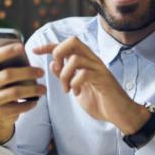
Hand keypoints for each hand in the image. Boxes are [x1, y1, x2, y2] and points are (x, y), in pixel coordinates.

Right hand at [0, 43, 45, 143]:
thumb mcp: (2, 73)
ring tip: (43, 89)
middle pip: (7, 74)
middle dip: (27, 72)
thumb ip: (9, 64)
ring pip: (14, 92)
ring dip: (32, 90)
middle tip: (42, 71)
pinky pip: (17, 107)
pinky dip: (29, 104)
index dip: (7, 51)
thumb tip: (24, 54)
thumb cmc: (4, 84)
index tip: (22, 46)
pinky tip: (36, 100)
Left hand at [33, 37, 148, 133]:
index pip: (66, 45)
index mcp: (85, 61)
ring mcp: (98, 68)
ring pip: (75, 58)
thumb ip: (66, 76)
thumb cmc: (100, 101)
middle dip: (59, 53)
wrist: (120, 114)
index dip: (49, 45)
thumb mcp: (77, 88)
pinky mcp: (103, 78)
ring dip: (65, 75)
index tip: (34, 50)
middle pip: (73, 41)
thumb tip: (53, 64)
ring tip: (66, 89)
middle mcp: (92, 60)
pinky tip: (76, 93)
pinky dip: (75, 83)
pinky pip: (84, 73)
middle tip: (57, 70)